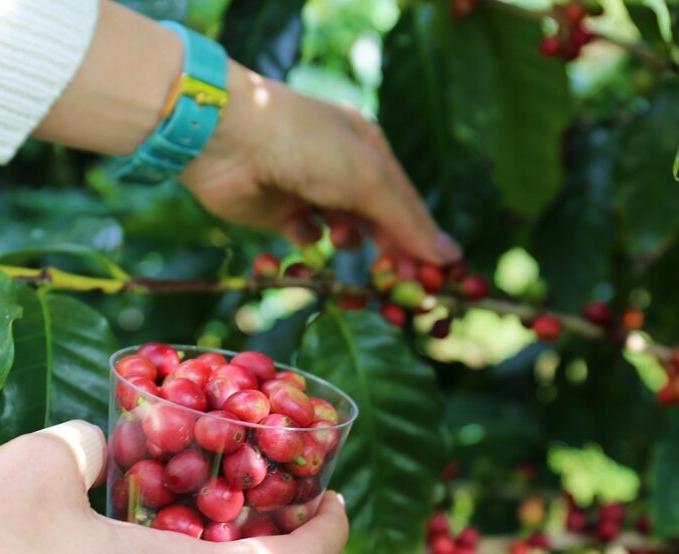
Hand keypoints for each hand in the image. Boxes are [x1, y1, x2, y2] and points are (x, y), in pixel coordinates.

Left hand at [181, 64, 462, 264]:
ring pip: (345, 232)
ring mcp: (311, 190)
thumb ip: (407, 221)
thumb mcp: (367, 179)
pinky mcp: (280, 211)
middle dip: (389, 254)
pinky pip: (307, 237)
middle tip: (395, 289)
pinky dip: (309, 243)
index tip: (431, 283)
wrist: (227, 139)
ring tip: (340, 236)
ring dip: (348, 242)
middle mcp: (344, 169)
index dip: (421, 243)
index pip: (407, 204)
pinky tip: (304, 234)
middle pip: (379, 223)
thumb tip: (450, 257)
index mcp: (371, 150)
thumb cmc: (306, 146)